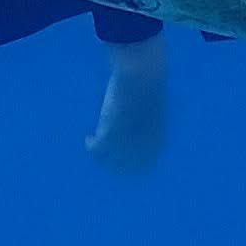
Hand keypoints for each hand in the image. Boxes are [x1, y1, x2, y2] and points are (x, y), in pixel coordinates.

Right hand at [85, 32, 169, 174]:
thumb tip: (142, 114)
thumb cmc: (151, 84)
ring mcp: (126, 145)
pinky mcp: (110, 136)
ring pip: (108, 160)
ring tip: (93, 144)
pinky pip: (96, 148)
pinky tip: (88, 138)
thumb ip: (149, 113)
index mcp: (158, 141)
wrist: (142, 78)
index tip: (122, 155)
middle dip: (114, 164)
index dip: (132, 162)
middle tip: (104, 155)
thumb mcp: (153, 103)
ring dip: (100, 155)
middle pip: (124, 167)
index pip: (145, 165)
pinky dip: (91, 145)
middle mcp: (142, 148)